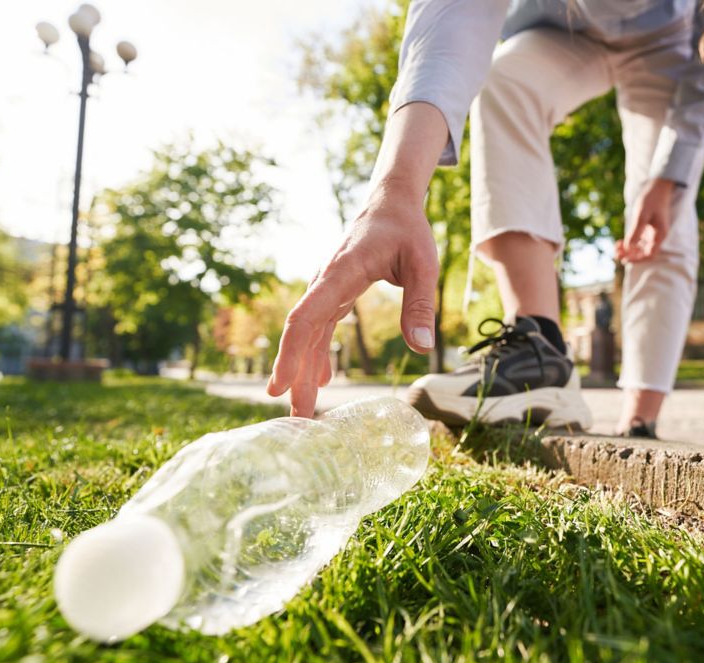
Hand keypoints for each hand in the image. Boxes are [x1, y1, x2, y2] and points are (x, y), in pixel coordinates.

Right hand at [266, 186, 438, 416]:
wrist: (390, 203)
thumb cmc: (407, 230)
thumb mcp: (423, 264)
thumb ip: (420, 304)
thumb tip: (421, 346)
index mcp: (340, 273)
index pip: (305, 317)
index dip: (291, 354)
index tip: (280, 385)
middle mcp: (325, 282)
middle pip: (301, 334)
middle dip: (294, 376)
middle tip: (295, 418)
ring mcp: (326, 288)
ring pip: (308, 334)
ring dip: (303, 370)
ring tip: (302, 408)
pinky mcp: (333, 293)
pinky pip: (319, 327)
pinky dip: (316, 354)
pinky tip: (320, 380)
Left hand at [615, 178, 675, 263]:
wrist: (657, 187)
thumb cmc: (651, 199)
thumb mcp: (641, 215)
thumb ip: (635, 232)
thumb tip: (628, 248)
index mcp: (659, 235)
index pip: (649, 255)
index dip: (637, 259)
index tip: (624, 259)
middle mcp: (657, 236)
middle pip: (644, 253)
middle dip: (630, 255)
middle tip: (616, 254)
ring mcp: (653, 233)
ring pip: (640, 248)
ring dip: (628, 250)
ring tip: (616, 248)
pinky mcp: (648, 229)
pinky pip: (639, 241)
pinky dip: (630, 243)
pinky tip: (620, 242)